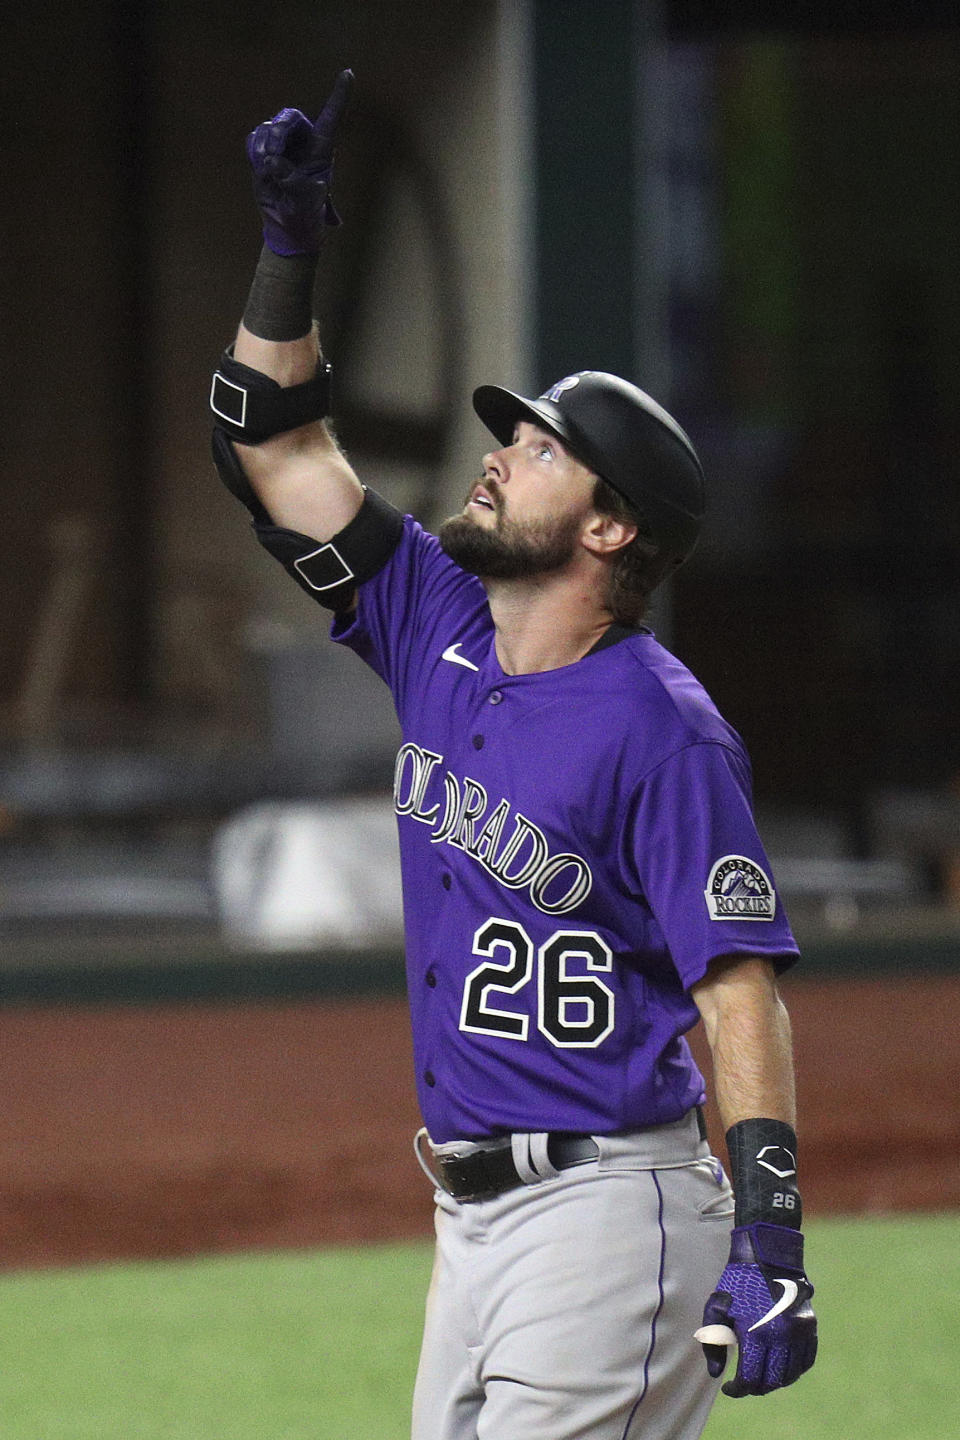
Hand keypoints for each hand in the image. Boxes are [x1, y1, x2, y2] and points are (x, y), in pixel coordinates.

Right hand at [246, 68, 353, 255]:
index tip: (348, 73)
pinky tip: (261, 169)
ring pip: (268, 128)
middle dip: (279, 131)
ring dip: (264, 147)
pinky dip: (254, 152)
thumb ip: (292, 180)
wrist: (287, 222)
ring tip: (268, 170)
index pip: (332, 117)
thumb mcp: (305, 200)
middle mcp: (303, 141)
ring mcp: (282, 144)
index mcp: (322, 148)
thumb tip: (273, 162)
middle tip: (273, 153)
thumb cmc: (305, 212)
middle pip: (290, 117)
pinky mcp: (263, 150)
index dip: (340, 95)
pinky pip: (254, 139)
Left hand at [695, 1222, 816, 1396]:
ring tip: (762, 1376)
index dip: (738, 1390)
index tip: (730, 1388)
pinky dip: (795, 1370)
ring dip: (775, 1381)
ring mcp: (799, 1333)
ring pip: (791, 1375)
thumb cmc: (738, 1282)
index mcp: (756, 1334)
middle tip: (745, 1383)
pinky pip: (806, 1361)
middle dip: (756, 1387)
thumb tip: (716, 1374)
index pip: (750, 1380)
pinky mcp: (810, 1326)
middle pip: (772, 1382)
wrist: (767, 1255)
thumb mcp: (716, 1307)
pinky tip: (782, 1367)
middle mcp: (781, 1337)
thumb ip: (713, 1342)